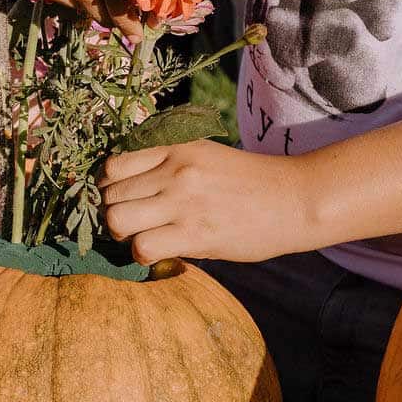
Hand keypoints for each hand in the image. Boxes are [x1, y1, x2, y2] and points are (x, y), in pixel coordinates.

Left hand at [102, 140, 314, 264]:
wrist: (293, 199)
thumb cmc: (249, 181)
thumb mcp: (206, 155)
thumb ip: (169, 162)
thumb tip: (128, 185)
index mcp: (177, 147)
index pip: (114, 164)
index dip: (108, 186)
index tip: (121, 197)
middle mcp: (175, 171)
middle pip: (110, 194)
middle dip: (113, 212)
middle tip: (132, 222)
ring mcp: (183, 202)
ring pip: (117, 219)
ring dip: (124, 234)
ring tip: (143, 236)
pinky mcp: (194, 234)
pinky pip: (141, 247)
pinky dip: (142, 254)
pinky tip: (160, 251)